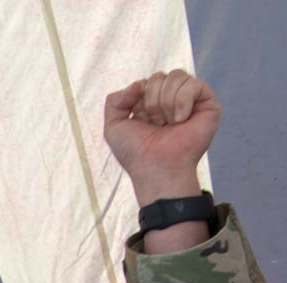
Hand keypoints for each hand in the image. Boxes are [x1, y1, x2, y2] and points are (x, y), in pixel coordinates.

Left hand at [104, 69, 218, 202]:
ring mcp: (190, 100)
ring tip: (168, 123)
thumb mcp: (113, 126)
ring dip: (165, 103)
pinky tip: (181, 119)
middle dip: (151, 101)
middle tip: (155, 124)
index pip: (145, 81)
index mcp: (152, 102)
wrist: (156, 167)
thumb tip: (137, 83)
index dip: (138, 99)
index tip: (139, 120)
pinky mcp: (208, 103)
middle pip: (159, 76)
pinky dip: (182, 102)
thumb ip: (114, 101)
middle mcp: (172, 98)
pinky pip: (193, 84)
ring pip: (176, 76)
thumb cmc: (136, 152)